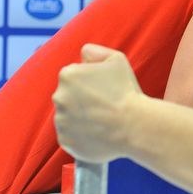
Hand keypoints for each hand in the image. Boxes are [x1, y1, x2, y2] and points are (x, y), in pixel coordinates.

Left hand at [53, 44, 142, 162]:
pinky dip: (80, 135)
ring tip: (102, 120)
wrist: (133, 126)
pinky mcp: (65, 141)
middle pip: (68, 96)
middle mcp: (59, 97)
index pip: (73, 76)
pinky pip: (70, 135)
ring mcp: (60, 121)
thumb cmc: (126, 91)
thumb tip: (83, 55)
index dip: (90, 81)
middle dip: (82, 99)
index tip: (103, 89)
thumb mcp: (116, 59)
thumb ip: (94, 52)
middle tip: (104, 105)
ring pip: (68, 116)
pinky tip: (98, 133)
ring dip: (80, 117)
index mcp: (67, 75)